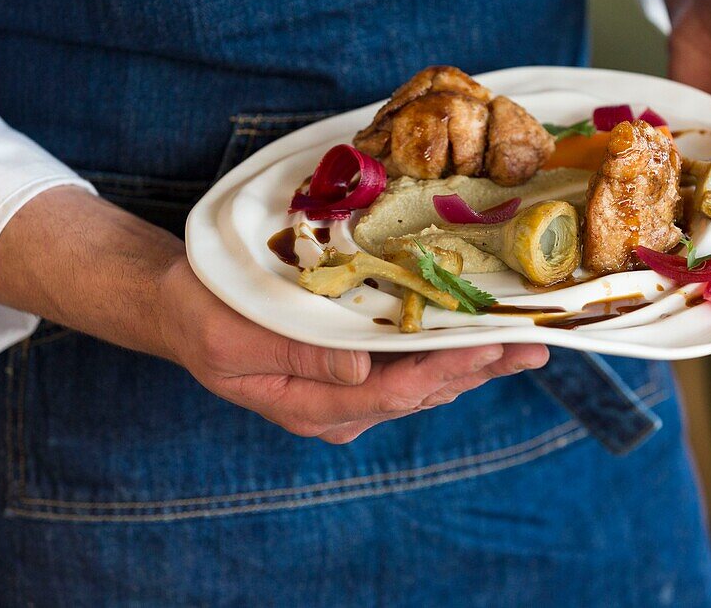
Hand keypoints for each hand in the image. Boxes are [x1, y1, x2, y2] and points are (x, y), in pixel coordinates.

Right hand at [0, 187, 547, 444]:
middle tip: (532, 345)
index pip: (390, 394)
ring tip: (525, 341)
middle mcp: (336, 405)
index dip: (441, 371)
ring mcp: (345, 388)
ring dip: (474, 361)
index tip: (484, 348)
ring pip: (422, 381)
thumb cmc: (200, 315)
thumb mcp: (233, 335)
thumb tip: (363, 367)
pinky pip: (409, 364)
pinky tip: (481, 334)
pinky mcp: (350, 365)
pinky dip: (447, 349)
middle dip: (478, 368)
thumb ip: (296, 353)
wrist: (178, 305)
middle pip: (420, 392)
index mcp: (308, 405)